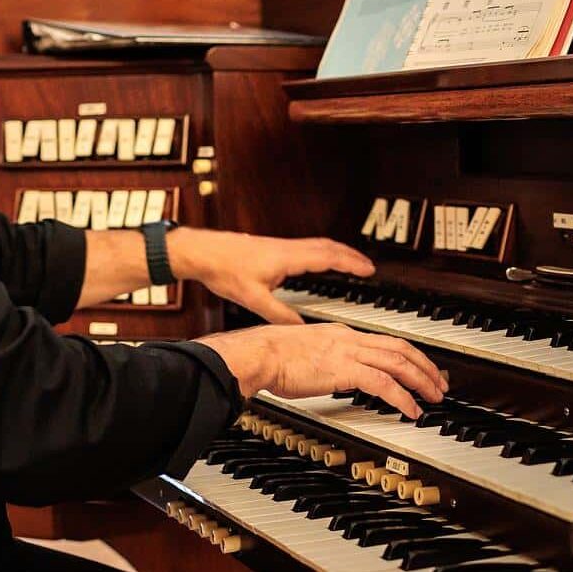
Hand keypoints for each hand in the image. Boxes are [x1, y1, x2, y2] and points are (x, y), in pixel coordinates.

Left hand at [169, 228, 373, 324]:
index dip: (351, 263)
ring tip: (351, 263)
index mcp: (288, 258)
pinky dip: (322, 252)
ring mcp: (281, 246)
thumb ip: (280, 315)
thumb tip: (300, 327)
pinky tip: (319, 262)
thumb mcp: (254, 299)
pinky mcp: (274, 247)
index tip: (368, 269)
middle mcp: (288, 248)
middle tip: (368, 266)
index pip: (328, 257)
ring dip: (338, 252)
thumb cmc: (225, 270)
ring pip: (318, 244)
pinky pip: (307, 247)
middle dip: (351, 256)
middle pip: (329, 247)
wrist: (203, 252)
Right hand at [198, 323, 447, 418]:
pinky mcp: (345, 370)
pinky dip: (402, 397)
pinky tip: (410, 410)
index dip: (409, 355)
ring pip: (399, 363)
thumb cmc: (271, 357)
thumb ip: (324, 362)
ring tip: (433, 398)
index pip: (385, 341)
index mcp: (341, 334)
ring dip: (421, 381)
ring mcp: (349, 352)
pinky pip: (384, 384)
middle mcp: (350, 339)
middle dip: (425, 366)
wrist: (260, 354)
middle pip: (401, 348)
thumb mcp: (305, 354)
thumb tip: (334, 376)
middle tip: (439, 383)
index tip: (421, 368)